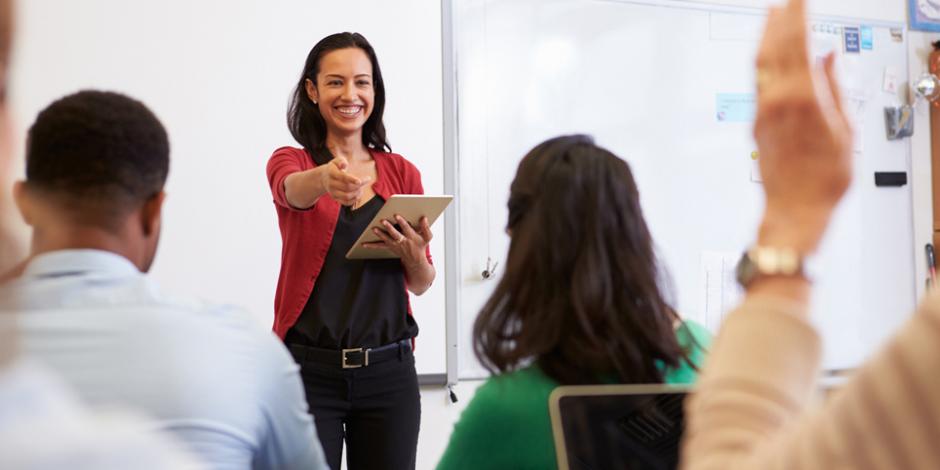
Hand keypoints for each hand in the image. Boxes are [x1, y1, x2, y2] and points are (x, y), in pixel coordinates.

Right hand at [320, 156, 370, 205]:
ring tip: (362, 187)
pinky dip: (354, 199)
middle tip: (366, 180)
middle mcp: (331, 183)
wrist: (325, 177)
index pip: (342, 177)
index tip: (359, 181)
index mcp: (331, 172)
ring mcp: (332, 192)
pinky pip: (346, 202)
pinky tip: (358, 193)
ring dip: (357, 193)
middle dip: (359, 185)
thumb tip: (344, 165)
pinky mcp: (335, 198)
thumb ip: (341, 161)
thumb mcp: (336, 161)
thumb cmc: (335, 167)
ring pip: (347, 196)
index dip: (351, 179)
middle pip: (347, 187)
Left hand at [362, 215, 432, 265]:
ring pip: (386, 240)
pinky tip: (363, 244)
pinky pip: (380, 246)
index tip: (396, 215)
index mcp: (412, 237)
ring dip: (380, 234)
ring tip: (374, 229)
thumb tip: (424, 218)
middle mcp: (403, 242)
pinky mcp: (390, 247)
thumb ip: (426, 228)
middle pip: (395, 234)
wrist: (415, 261)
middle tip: (383, 221)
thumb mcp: (427, 238)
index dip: (402, 222)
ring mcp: (395, 245)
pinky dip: (371, 245)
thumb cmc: (420, 246)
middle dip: (389, 228)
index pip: (406, 228)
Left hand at [753, 0, 852, 252]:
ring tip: (771, 17)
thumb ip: (835, 88)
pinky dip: (763, 61)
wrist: (794, 210)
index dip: (798, 17)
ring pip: (760, 65)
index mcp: (803, 99)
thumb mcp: (845, 130)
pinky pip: (757, 82)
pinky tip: (768, 55)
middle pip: (774, 49)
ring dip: (765, 37)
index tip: (800, 0)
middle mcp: (777, 101)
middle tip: (784, 2)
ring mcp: (762, 112)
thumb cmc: (823, 180)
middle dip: (779, 21)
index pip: (797, 45)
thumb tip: (830, 59)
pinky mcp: (756, 123)